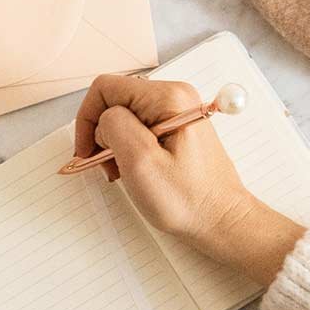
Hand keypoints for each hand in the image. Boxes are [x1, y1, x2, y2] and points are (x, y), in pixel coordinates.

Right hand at [74, 75, 304, 284]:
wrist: (222, 220)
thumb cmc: (188, 200)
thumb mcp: (141, 163)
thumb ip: (114, 127)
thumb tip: (104, 119)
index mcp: (169, 97)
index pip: (106, 88)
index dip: (87, 119)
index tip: (87, 152)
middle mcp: (176, 97)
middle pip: (116, 101)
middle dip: (102, 134)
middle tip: (109, 167)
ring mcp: (178, 112)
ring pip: (126, 117)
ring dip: (115, 144)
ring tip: (123, 173)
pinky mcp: (178, 128)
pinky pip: (141, 129)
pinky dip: (130, 149)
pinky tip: (135, 171)